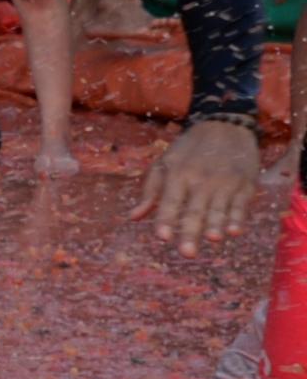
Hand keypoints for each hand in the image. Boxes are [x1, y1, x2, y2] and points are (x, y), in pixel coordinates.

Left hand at [133, 117, 261, 255]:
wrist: (226, 125)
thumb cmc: (189, 149)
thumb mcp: (165, 163)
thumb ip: (150, 191)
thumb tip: (133, 218)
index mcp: (179, 175)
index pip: (170, 202)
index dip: (166, 220)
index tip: (162, 237)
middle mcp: (202, 180)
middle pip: (195, 210)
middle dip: (191, 232)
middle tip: (186, 253)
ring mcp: (225, 182)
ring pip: (219, 209)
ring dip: (216, 225)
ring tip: (213, 239)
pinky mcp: (245, 184)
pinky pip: (241, 204)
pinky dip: (238, 218)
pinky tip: (235, 231)